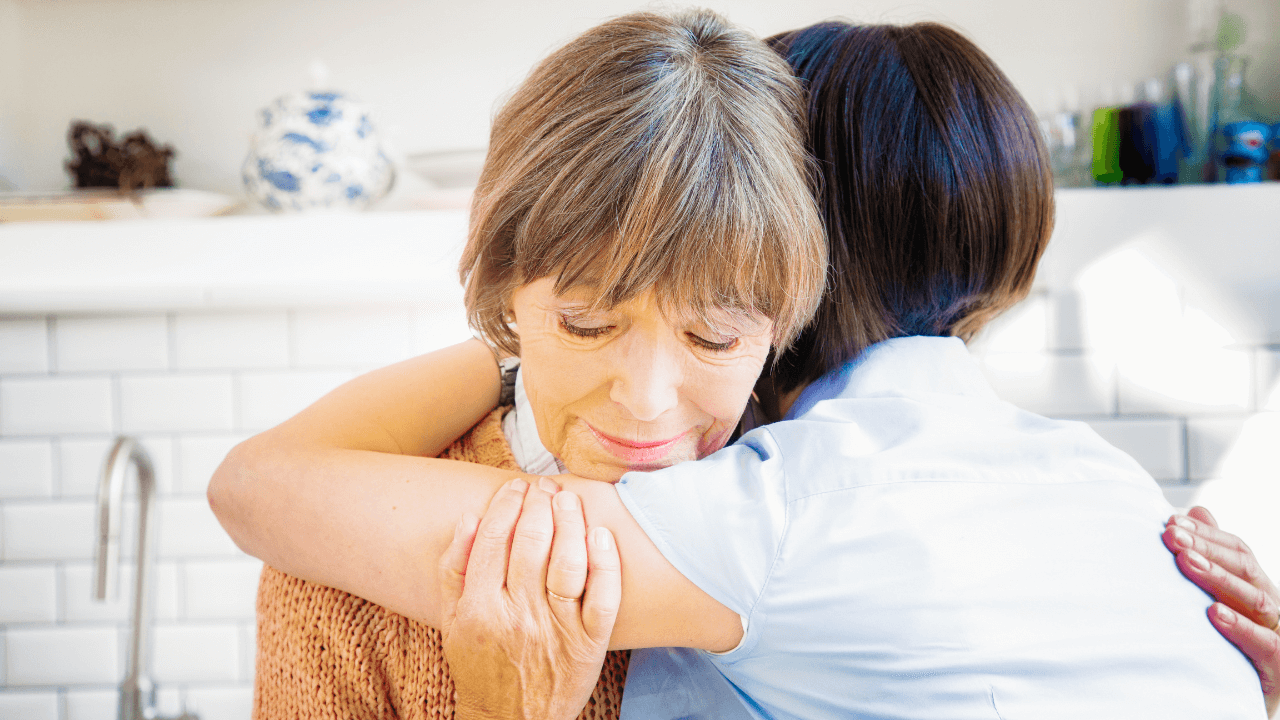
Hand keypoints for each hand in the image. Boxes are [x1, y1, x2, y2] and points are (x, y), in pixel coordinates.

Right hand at [438, 477, 621, 719]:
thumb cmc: (480, 663)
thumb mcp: (452, 620)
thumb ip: (454, 568)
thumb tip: (470, 518)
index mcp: (482, 608)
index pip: (495, 539)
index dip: (507, 503)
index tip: (516, 486)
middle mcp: (519, 616)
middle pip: (532, 542)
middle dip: (539, 503)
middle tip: (544, 487)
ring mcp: (557, 630)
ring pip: (567, 562)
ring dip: (569, 521)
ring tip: (568, 500)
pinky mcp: (589, 644)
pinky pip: (602, 597)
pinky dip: (604, 563)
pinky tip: (600, 535)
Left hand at [1164, 506, 1278, 716]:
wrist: (1242, 704)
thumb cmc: (1231, 647)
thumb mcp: (1222, 599)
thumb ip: (1214, 557)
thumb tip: (1199, 511)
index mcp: (1258, 589)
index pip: (1238, 552)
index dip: (1207, 535)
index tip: (1171, 523)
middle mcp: (1273, 608)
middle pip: (1245, 569)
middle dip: (1206, 549)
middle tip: (1170, 536)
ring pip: (1254, 599)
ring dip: (1217, 578)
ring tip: (1185, 562)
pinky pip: (1265, 645)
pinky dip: (1240, 627)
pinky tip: (1213, 613)